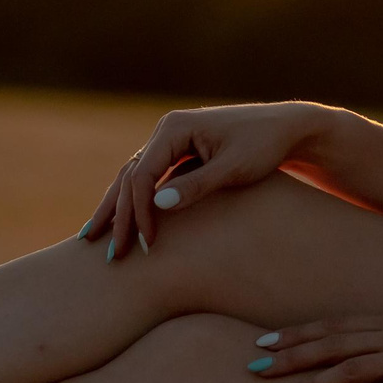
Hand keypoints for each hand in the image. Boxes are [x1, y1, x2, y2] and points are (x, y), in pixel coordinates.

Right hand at [79, 102, 329, 260]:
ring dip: (117, 209)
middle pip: (129, 176)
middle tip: (110, 254)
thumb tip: (157, 205)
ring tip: (95, 239)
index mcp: (174, 128)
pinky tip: (124, 223)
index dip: (140, 212)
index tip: (146, 245)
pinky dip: (134, 202)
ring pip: (133, 178)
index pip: (142, 174)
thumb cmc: (264, 145)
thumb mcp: (234, 168)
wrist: (287, 128)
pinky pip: (148, 179)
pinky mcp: (178, 152)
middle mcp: (166, 130)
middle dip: (117, 215)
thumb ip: (197, 186)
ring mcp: (170, 140)